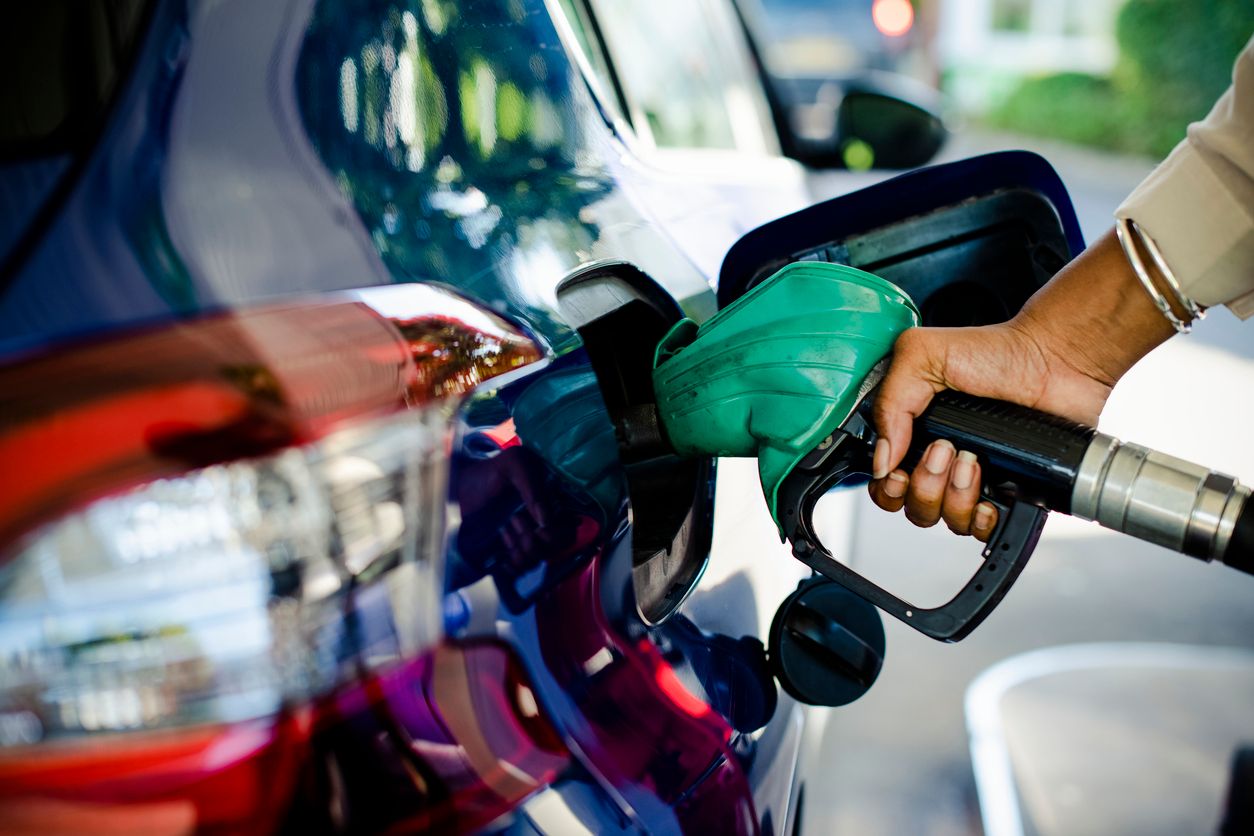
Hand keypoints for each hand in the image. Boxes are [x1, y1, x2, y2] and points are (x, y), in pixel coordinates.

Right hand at [867, 228, 1177, 539]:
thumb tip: (882, 459)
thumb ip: (889, 403)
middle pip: (912, 507)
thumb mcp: (921, 356)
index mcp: (914, 432)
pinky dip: (984, 520)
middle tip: (945, 450)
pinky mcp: (1009, 490)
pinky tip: (991, 495)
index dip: (887, 485)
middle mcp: (940, 460)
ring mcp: (974, 478)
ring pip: (946, 520)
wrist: (1054, 360)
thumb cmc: (996, 351)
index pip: (885, 481)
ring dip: (955, 496)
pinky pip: (985, 529)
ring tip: (972, 461)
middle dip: (924, 486)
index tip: (900, 469)